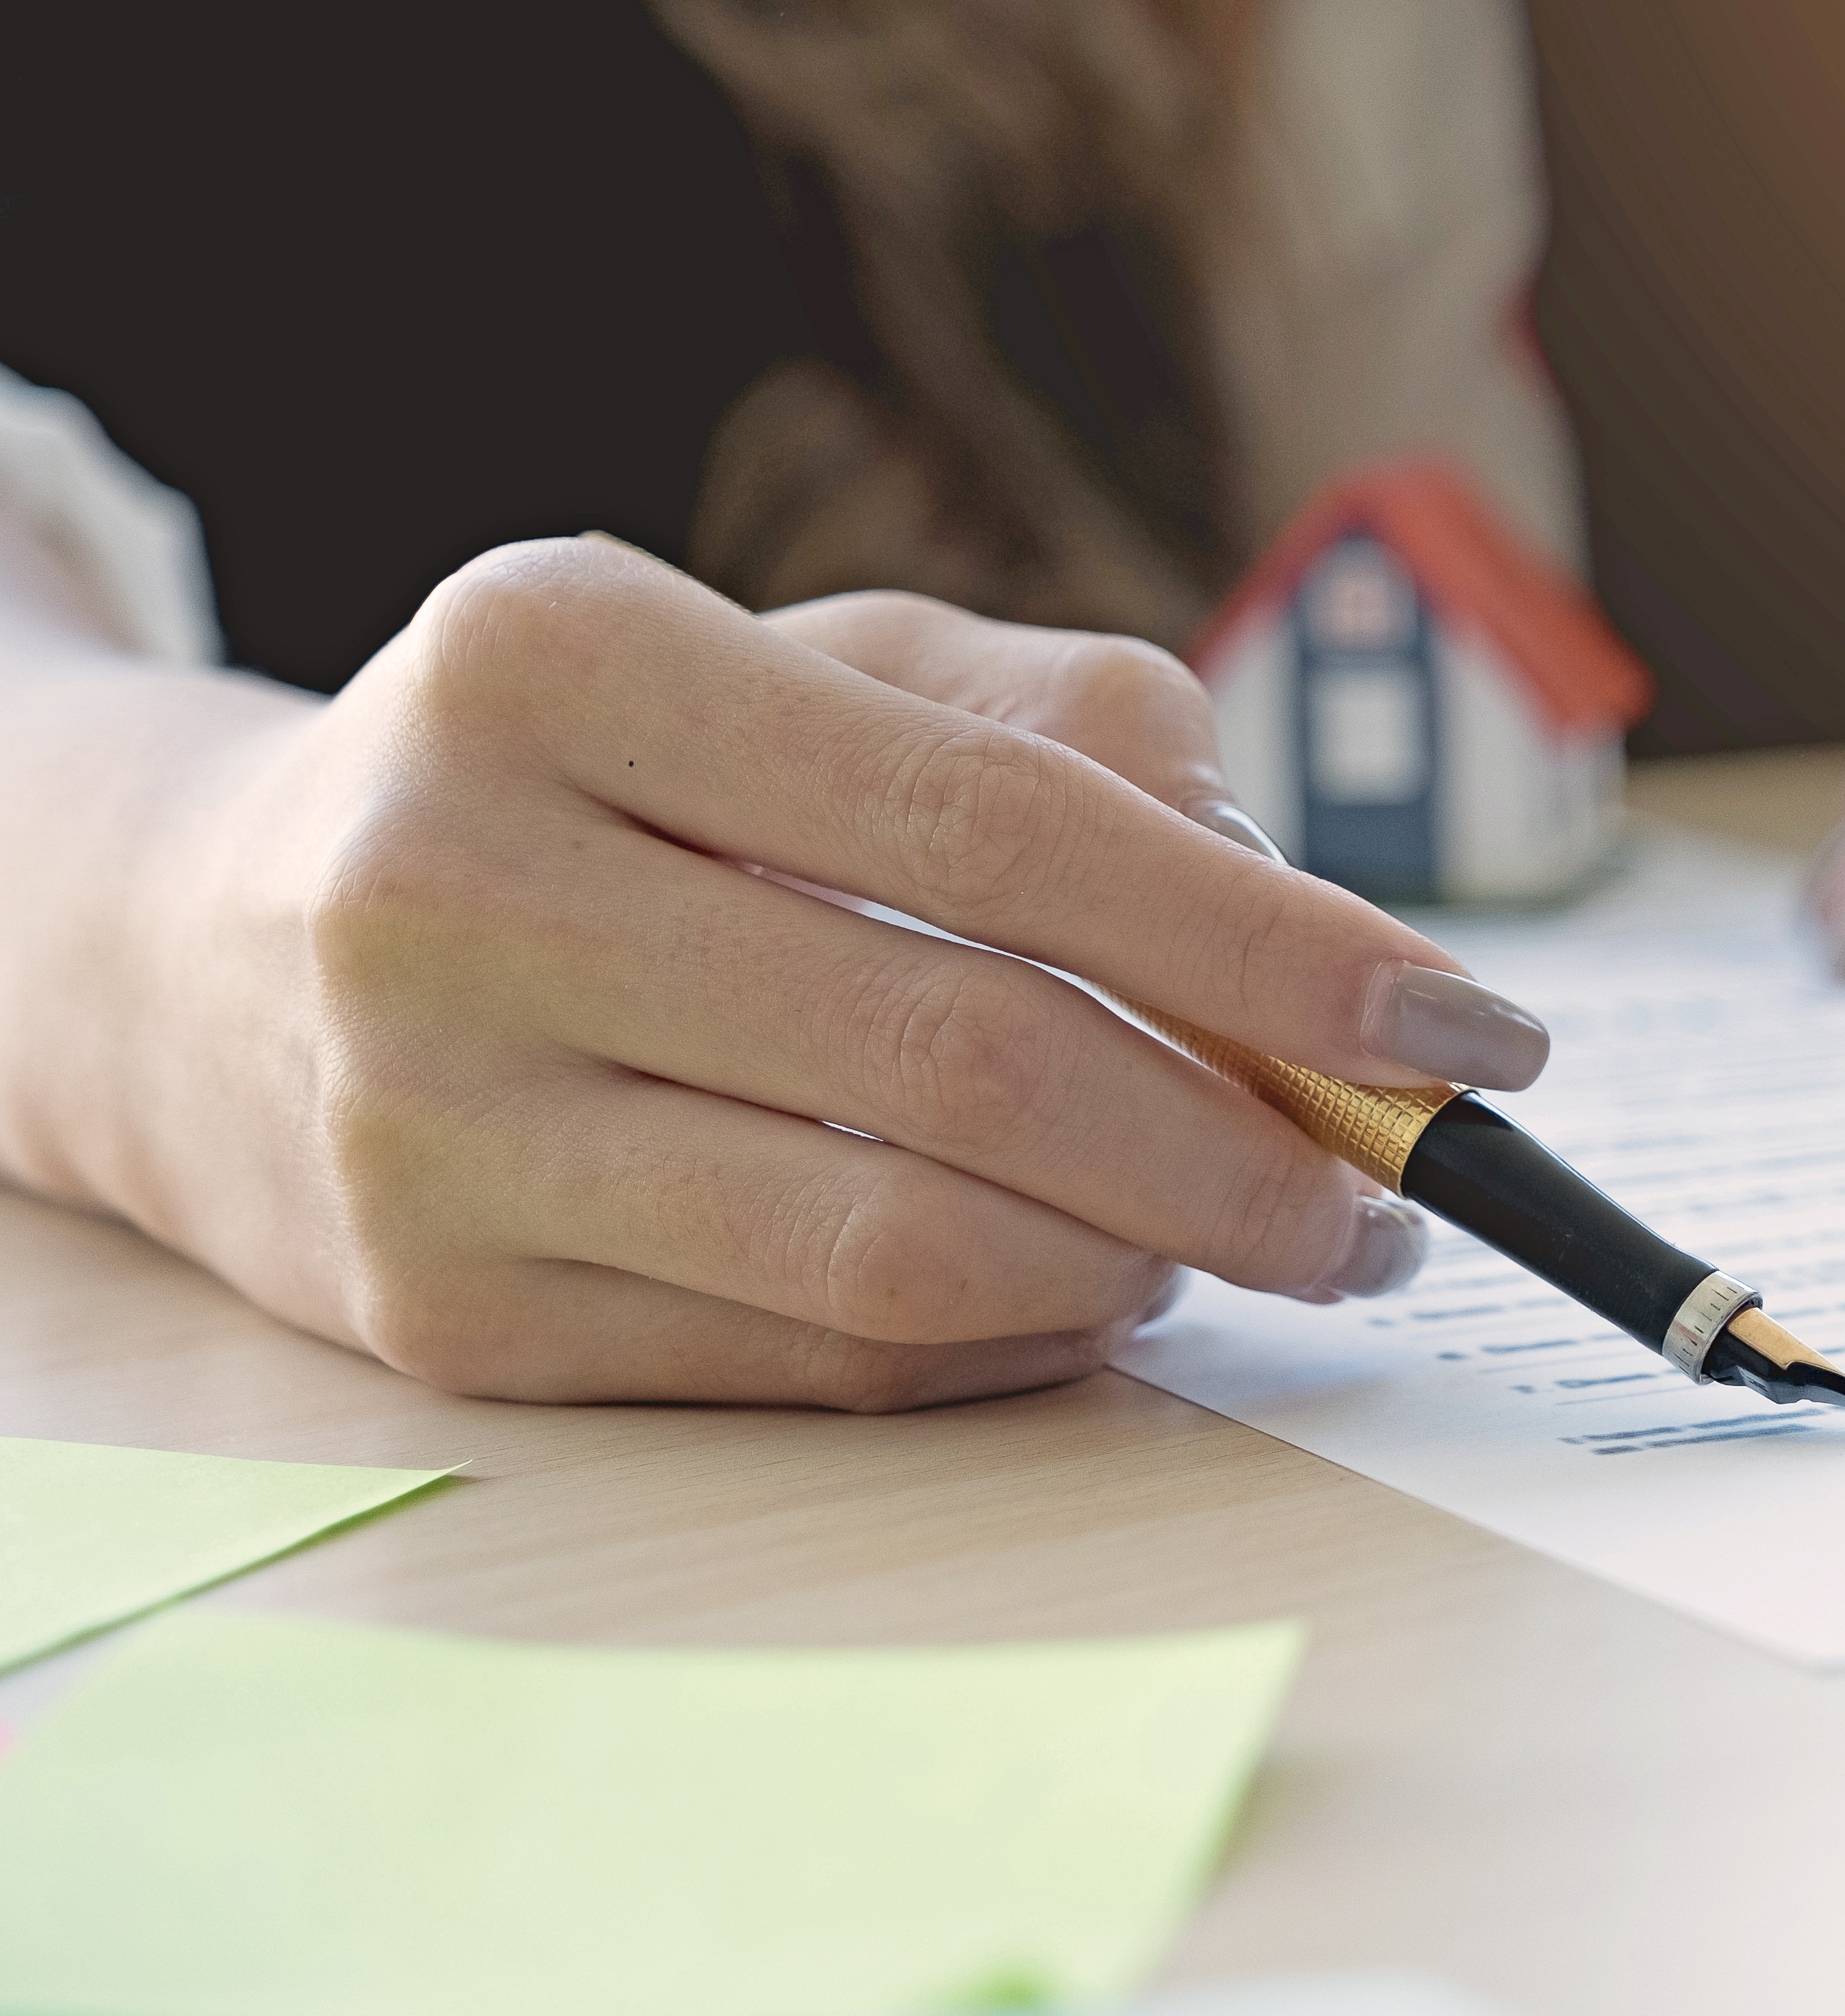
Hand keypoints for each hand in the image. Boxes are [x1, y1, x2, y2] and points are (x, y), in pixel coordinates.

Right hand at [80, 539, 1550, 1408]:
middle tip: (1400, 1191)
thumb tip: (1295, 920)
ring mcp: (429, 1121)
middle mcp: (455, 882)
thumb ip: (1070, 732)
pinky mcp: (442, 1318)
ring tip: (1261, 1235)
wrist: (204, 947)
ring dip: (1147, 1262)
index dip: (1275, 949)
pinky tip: (1086, 1289)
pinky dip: (1005, 1341)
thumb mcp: (807, 669)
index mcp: (560, 656)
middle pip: (973, 1056)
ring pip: (899, 1246)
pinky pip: (813, 1359)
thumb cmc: (598, 782)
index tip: (1470, 1029)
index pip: (1011, 825)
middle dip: (1253, 1148)